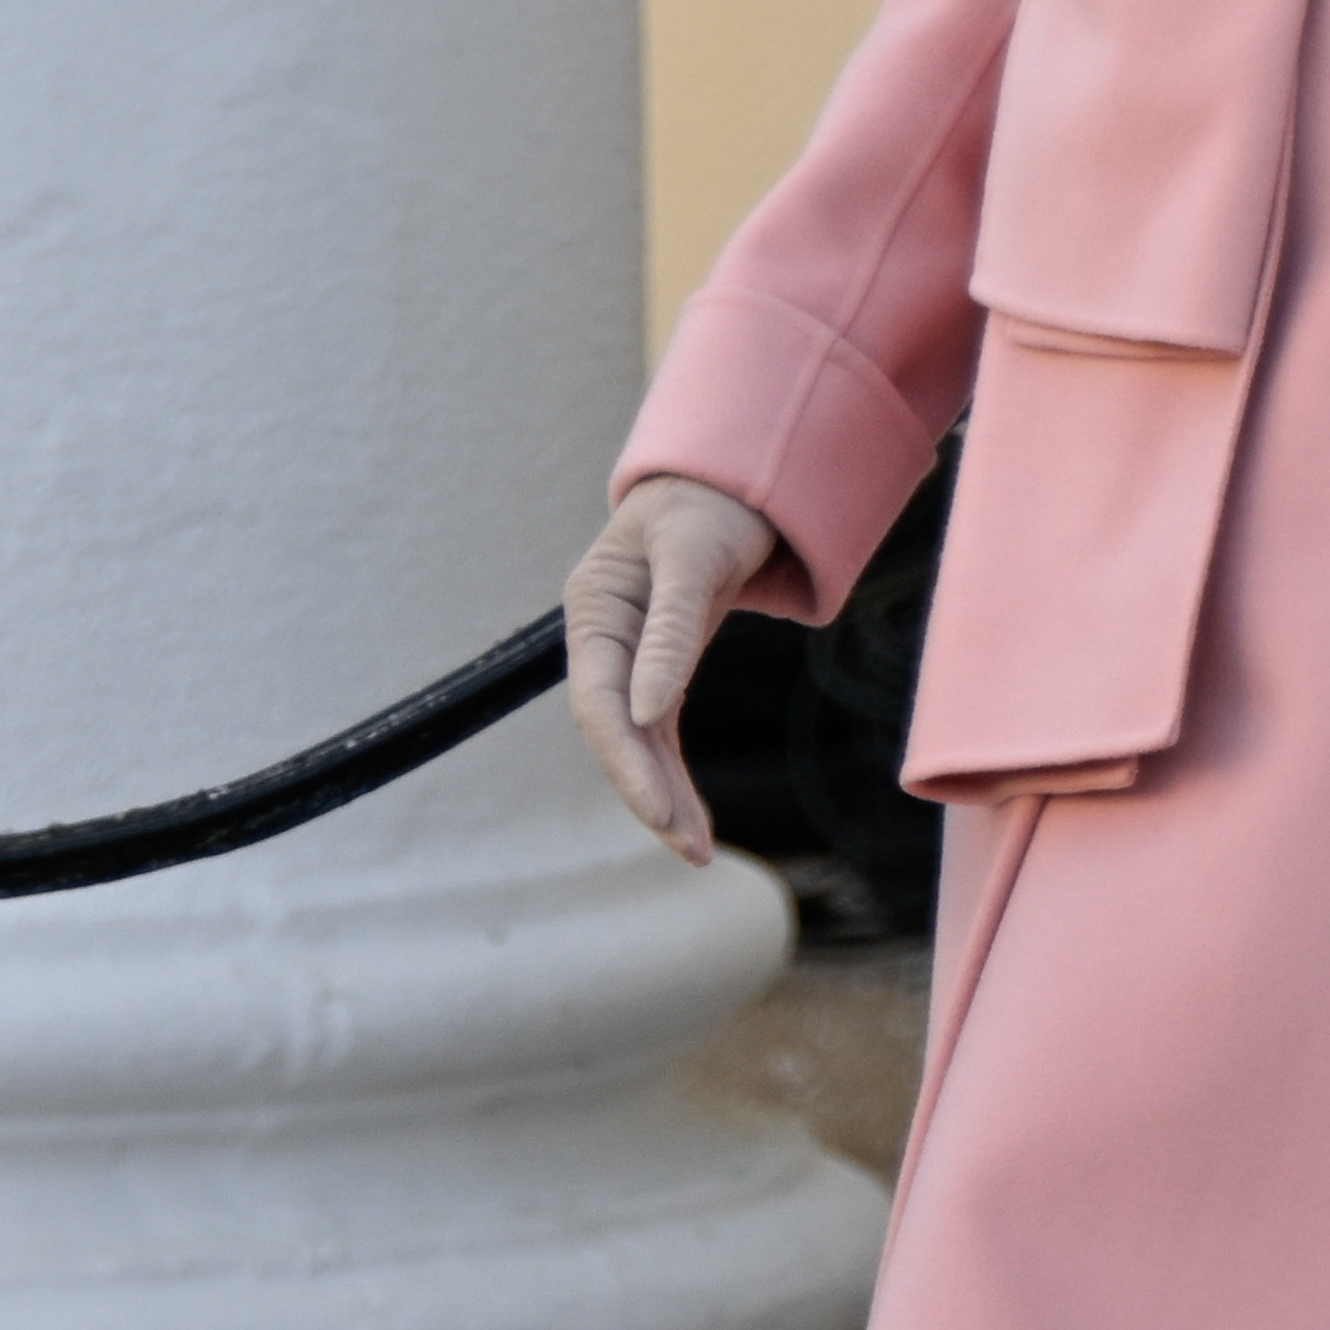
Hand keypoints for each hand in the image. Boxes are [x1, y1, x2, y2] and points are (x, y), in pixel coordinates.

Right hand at [562, 475, 777, 860]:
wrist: (733, 479)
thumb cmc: (711, 507)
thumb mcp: (694, 558)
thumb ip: (670, 631)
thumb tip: (646, 714)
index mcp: (595, 609)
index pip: (598, 701)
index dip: (624, 760)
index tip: (658, 811)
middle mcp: (603, 639)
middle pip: (614, 731)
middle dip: (647, 792)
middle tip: (690, 847)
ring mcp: (629, 657)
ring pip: (637, 741)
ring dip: (661, 796)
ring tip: (695, 850)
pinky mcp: (658, 669)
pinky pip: (659, 733)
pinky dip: (671, 773)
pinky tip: (689, 818)